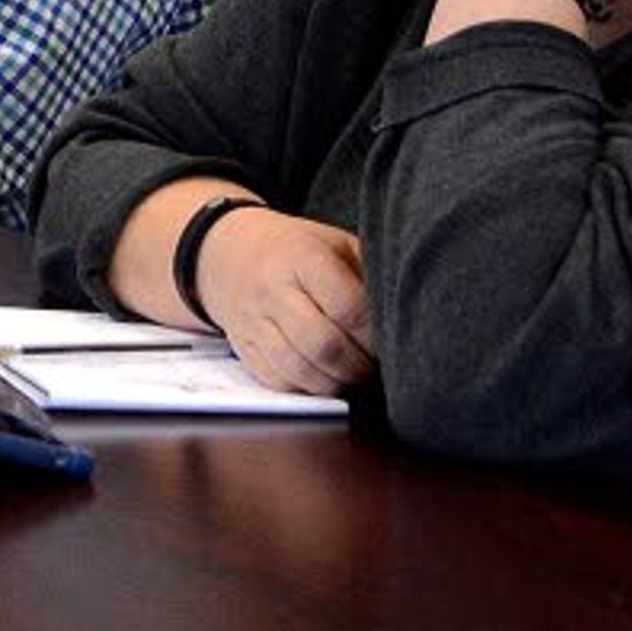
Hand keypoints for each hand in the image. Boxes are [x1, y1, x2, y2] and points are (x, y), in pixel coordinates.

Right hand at [194, 209, 376, 395]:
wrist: (227, 251)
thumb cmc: (296, 249)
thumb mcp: (336, 243)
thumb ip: (368, 273)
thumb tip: (404, 314)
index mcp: (302, 257)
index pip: (349, 307)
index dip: (375, 333)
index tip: (388, 339)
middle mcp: (272, 290)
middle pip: (324, 345)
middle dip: (359, 365)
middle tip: (374, 365)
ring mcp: (252, 320)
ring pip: (299, 370)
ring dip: (335, 382)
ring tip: (351, 373)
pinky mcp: (241, 345)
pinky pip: (277, 380)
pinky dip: (307, 387)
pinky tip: (322, 375)